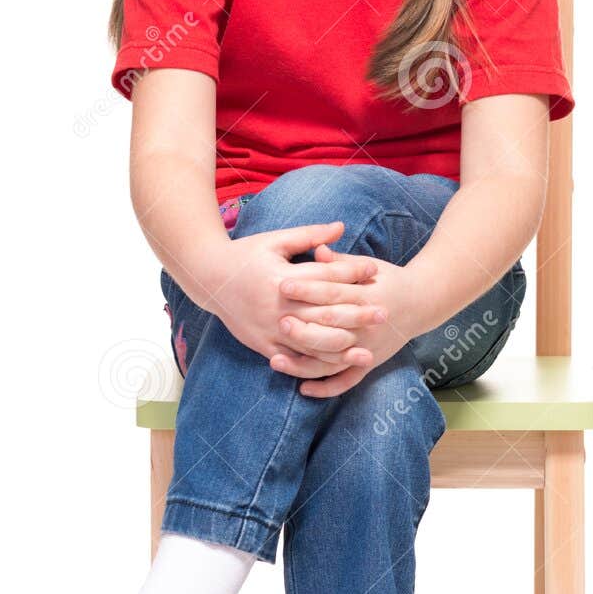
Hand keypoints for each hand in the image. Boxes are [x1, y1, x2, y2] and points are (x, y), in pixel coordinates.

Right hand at [204, 221, 384, 376]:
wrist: (208, 279)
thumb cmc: (245, 255)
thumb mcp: (275, 240)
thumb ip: (309, 235)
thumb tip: (341, 227)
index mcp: (282, 278)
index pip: (324, 276)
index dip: (351, 272)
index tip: (375, 271)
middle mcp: (277, 307)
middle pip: (323, 314)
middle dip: (356, 314)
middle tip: (384, 312)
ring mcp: (270, 330)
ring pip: (311, 345)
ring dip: (341, 349)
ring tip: (368, 349)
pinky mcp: (263, 346)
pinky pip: (294, 362)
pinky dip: (316, 366)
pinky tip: (336, 367)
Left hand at [271, 246, 419, 396]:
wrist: (421, 303)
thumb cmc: (387, 279)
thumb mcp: (368, 266)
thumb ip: (340, 263)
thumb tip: (317, 250)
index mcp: (367, 296)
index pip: (333, 294)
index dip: (308, 290)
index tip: (283, 285)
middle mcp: (368, 326)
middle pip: (331, 330)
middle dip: (303, 328)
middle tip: (278, 322)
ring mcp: (369, 348)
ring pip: (333, 360)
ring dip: (304, 363)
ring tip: (276, 360)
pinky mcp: (370, 363)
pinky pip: (346, 381)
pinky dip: (326, 388)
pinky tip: (302, 389)